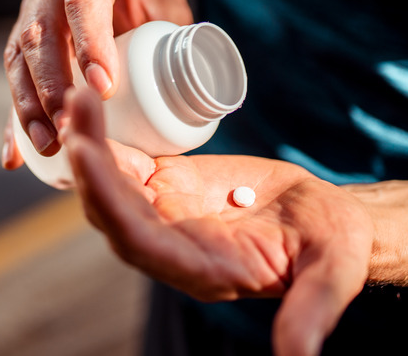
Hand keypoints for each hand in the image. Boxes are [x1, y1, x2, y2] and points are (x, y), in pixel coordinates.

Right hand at [2, 0, 192, 166]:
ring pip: (18, 57)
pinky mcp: (21, 39)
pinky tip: (16, 154)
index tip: (104, 90)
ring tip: (49, 144)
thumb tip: (191, 91)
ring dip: (29, 106)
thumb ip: (176, 38)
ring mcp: (31, 9)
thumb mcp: (168, 2)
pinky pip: (14, 79)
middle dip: (51, 86)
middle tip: (69, 126)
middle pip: (40, 34)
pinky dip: (14, 119)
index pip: (83, 2)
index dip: (90, 45)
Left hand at [62, 88, 373, 355]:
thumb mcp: (330, 274)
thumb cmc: (331, 247)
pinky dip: (108, 138)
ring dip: (90, 145)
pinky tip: (93, 104)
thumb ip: (311, 311)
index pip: (141, 243)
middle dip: (89, 165)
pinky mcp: (169, 186)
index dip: (111, 202)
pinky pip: (128, 165)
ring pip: (111, 185)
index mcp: (201, 271)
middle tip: (76, 108)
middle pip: (112, 211)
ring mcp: (165, 215)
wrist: (323, 219)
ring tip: (79, 95)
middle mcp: (171, 247)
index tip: (88, 156)